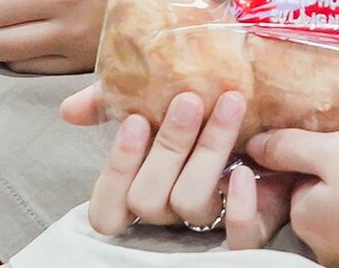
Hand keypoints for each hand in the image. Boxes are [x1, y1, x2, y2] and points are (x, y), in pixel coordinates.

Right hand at [71, 89, 290, 246]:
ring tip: (230, 103)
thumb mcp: (151, 99)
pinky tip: (247, 172)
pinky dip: (242, 207)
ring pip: (192, 203)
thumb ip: (108, 103)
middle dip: (169, 147)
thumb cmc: (199, 109)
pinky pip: (240, 238)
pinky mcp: (251, 228)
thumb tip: (69, 109)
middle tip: (189, 100)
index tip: (137, 120)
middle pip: (149, 200)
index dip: (117, 169)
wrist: (269, 116)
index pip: (106, 209)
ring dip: (209, 151)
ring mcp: (208, 223)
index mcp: (141, 190)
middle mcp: (168, 213)